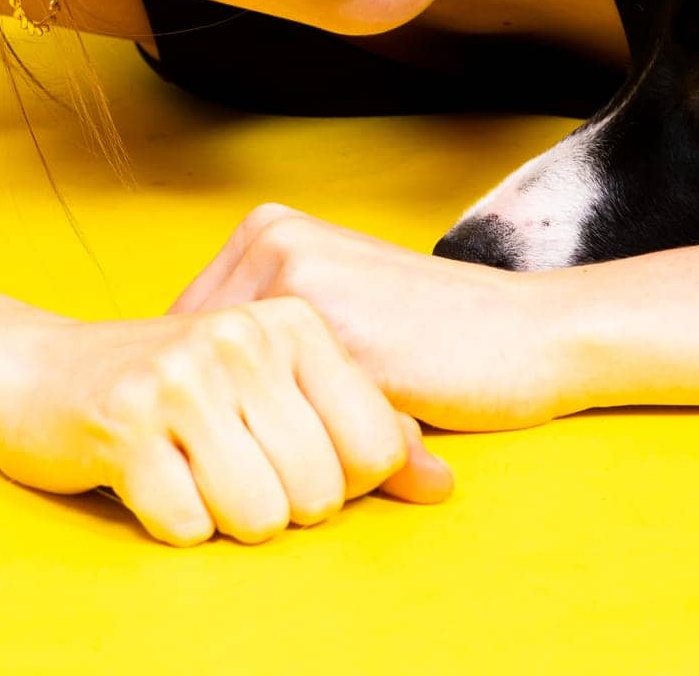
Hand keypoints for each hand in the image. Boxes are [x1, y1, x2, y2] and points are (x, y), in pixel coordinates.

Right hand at [0, 300, 452, 546]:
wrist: (41, 369)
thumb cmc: (182, 388)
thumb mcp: (279, 389)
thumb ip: (367, 433)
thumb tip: (441, 485)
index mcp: (295, 317)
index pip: (375, 446)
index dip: (344, 480)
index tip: (296, 457)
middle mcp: (245, 334)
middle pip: (320, 493)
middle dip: (284, 504)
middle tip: (236, 465)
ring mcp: (185, 374)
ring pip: (260, 517)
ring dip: (229, 517)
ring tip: (199, 469)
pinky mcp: (127, 422)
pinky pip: (188, 526)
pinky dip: (175, 521)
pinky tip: (154, 475)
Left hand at [168, 203, 575, 431]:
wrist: (528, 333)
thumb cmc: (429, 333)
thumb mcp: (333, 305)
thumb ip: (260, 330)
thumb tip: (170, 398)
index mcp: (267, 229)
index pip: (178, 334)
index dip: (194, 398)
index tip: (222, 435)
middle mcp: (277, 245)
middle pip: (193, 370)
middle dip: (216, 428)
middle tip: (262, 459)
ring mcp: (309, 289)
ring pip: (237, 403)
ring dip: (260, 451)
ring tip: (313, 461)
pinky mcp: (347, 346)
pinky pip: (294, 428)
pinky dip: (306, 464)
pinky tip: (344, 469)